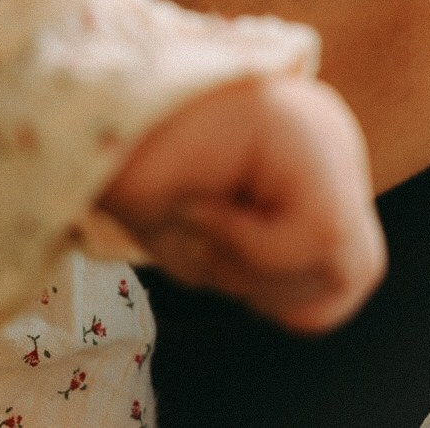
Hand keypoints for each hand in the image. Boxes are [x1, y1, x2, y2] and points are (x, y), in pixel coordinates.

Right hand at [100, 73, 385, 332]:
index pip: (347, 263)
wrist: (75, 128)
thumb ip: (274, 265)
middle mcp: (324, 133)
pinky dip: (253, 246)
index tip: (216, 257)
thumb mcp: (218, 246)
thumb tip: (312, 308)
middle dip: (277, 289)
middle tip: (205, 248)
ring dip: (258, 268)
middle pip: (355, 266)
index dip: (285, 294)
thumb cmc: (134, 178)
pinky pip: (317, 230)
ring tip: (197, 221)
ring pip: (342, 255)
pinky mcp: (295, 122)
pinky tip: (201, 205)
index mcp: (311, 157)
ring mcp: (314, 122)